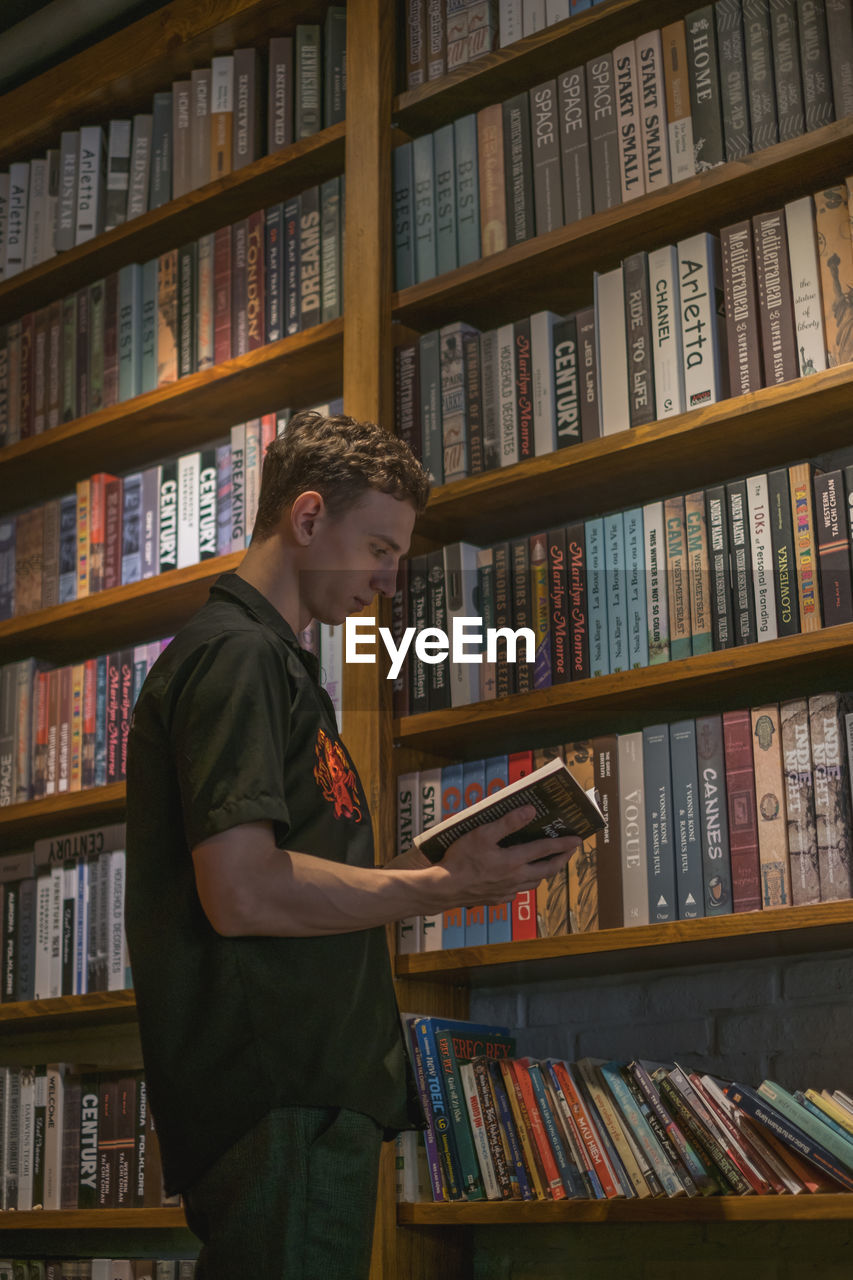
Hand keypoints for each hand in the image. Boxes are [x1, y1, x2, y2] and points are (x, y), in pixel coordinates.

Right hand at [436, 805, 577, 907]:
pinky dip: (524, 883)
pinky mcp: (497, 899)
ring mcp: (507, 891)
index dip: (563, 844)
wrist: (443, 888)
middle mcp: (515, 878)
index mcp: (513, 861)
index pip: (545, 850)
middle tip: (569, 851)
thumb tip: (530, 811)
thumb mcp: (482, 833)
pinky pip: (517, 892)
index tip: (577, 839)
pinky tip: (519, 878)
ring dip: (544, 872)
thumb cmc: (460, 859)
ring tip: (548, 863)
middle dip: (561, 859)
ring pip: (534, 883)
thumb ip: (507, 823)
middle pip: (546, 870)